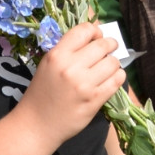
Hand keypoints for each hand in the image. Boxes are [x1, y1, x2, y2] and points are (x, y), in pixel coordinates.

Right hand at [17, 22, 123, 143]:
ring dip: (113, 64)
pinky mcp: (95, 99)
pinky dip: (117, 77)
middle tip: (109, 50)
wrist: (37, 124)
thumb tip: (95, 37)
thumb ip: (68, 51)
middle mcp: (71, 67)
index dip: (96, 31)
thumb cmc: (42, 93)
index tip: (97, 38)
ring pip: (113, 62)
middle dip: (110, 45)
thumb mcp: (48, 65)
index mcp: (57, 55)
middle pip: (103, 45)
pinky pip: (117, 80)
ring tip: (107, 69)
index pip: (85, 30)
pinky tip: (111, 80)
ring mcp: (84, 84)